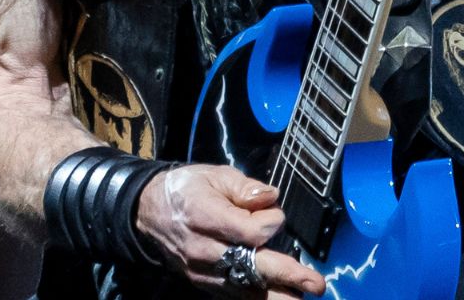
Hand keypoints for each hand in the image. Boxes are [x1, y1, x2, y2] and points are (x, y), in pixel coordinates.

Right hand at [135, 164, 326, 296]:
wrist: (147, 212)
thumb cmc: (185, 189)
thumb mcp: (213, 175)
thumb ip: (244, 188)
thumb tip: (271, 199)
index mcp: (206, 217)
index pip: (250, 232)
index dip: (271, 222)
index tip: (273, 212)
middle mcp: (204, 249)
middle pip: (252, 267)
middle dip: (287, 276)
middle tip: (316, 284)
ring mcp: (202, 271)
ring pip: (244, 289)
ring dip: (276, 296)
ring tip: (302, 298)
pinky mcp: (203, 283)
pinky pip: (234, 294)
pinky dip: (256, 298)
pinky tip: (278, 298)